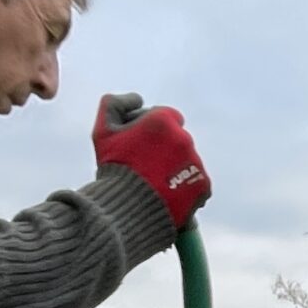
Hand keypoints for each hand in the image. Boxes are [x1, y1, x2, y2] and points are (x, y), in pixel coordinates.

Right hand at [92, 93, 210, 227]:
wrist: (128, 209)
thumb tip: (138, 99)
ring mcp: (196, 163)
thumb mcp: (103, 130)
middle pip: (177, 140)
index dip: (151, 129)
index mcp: (164, 120)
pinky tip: (168, 195)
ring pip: (187, 161)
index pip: (165, 117)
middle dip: (163, 149)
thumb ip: (114, 104)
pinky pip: (197, 184)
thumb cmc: (114, 168)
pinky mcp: (204, 186)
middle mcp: (185, 138)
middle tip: (144, 166)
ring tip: (154, 184)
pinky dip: (186, 189)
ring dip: (174, 168)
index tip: (139, 144)